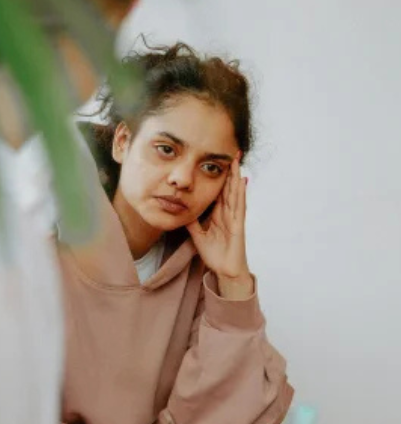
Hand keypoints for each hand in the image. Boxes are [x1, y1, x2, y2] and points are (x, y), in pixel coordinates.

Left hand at [187, 157, 250, 292]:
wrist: (225, 271)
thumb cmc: (215, 254)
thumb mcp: (198, 235)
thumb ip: (192, 223)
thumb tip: (181, 211)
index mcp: (219, 215)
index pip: (219, 192)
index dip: (219, 177)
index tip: (216, 162)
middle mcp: (228, 214)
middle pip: (229, 188)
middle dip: (230, 171)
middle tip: (231, 152)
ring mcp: (235, 218)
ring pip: (235, 193)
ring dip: (236, 177)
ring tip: (237, 161)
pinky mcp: (239, 226)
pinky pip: (240, 207)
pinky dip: (241, 194)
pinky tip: (242, 182)